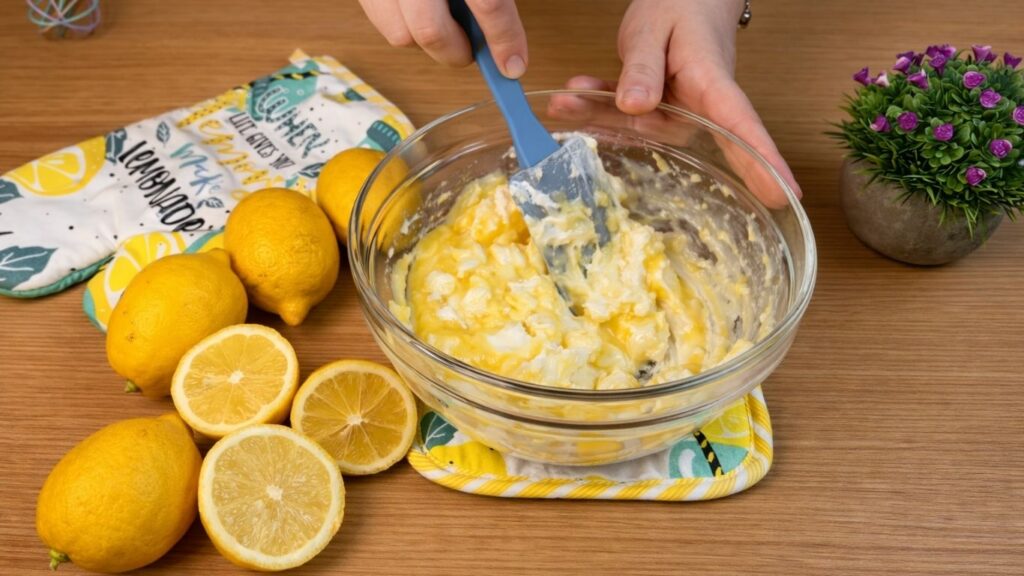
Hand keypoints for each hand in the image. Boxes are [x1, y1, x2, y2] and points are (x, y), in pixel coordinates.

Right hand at [358, 0, 528, 78]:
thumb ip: (491, 1)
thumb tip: (506, 47)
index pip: (487, 4)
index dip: (504, 39)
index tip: (513, 67)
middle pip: (430, 31)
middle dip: (455, 52)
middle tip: (470, 49)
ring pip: (400, 34)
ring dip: (427, 41)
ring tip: (443, 23)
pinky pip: (381, 20)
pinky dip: (403, 26)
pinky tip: (419, 12)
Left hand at [580, 0, 801, 202]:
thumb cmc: (682, 5)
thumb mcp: (656, 28)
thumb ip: (644, 66)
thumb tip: (636, 107)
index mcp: (712, 83)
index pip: (742, 126)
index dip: (762, 163)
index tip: (782, 196)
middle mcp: (699, 106)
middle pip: (673, 142)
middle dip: (636, 146)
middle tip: (593, 135)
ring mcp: (677, 110)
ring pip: (639, 126)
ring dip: (599, 117)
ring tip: (564, 102)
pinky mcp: (655, 108)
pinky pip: (626, 115)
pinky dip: (596, 107)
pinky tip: (571, 99)